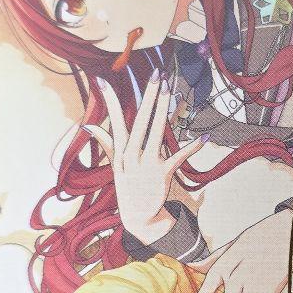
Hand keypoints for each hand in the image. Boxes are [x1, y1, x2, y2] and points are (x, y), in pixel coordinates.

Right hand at [84, 73, 207, 245]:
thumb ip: (106, 142)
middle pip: (140, 120)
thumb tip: (87, 125)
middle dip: (148, 96)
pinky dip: (192, 148)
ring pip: (156, 132)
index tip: (102, 79)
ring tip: (171, 90)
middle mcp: (132, 155)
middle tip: (156, 75)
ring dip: (164, 109)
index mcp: (121, 151)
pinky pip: (179, 157)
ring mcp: (147, 164)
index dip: (109, 101)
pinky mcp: (163, 174)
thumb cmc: (128, 187)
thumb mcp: (115, 165)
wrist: (138, 217)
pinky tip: (204, 138)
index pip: (114, 120)